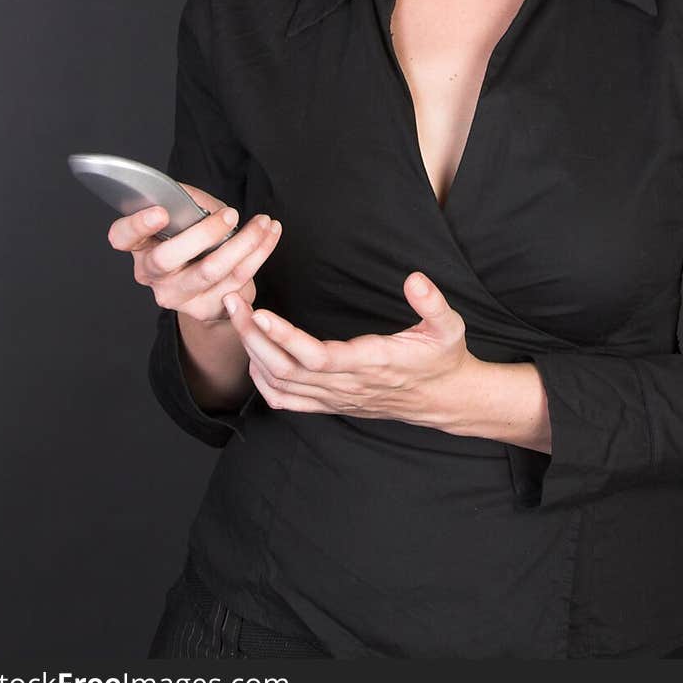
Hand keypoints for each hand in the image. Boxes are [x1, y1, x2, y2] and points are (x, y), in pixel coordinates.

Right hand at [108, 183, 282, 324]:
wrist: (209, 284)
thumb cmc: (195, 238)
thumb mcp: (186, 215)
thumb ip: (186, 203)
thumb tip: (195, 200)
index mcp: (140, 246)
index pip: (122, 236)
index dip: (137, 225)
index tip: (161, 211)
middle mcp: (152, 275)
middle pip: (168, 258)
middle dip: (203, 233)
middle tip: (230, 214)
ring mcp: (176, 296)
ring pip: (210, 270)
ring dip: (244, 242)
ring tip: (264, 222)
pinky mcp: (204, 309)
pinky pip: (237, 279)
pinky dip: (259, 252)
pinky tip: (270, 234)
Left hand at [222, 272, 477, 428]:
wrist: (446, 399)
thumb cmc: (443, 358)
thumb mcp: (449, 327)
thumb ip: (433, 303)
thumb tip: (415, 279)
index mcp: (372, 362)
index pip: (318, 356)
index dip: (286, 338)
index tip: (262, 313)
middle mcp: (348, 384)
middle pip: (287, 369)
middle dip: (253, 337)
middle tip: (233, 301)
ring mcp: (337, 398)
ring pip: (281, 384)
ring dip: (253, 353)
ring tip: (237, 317)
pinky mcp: (332, 404)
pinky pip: (288, 401)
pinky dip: (263, 381)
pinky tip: (254, 355)